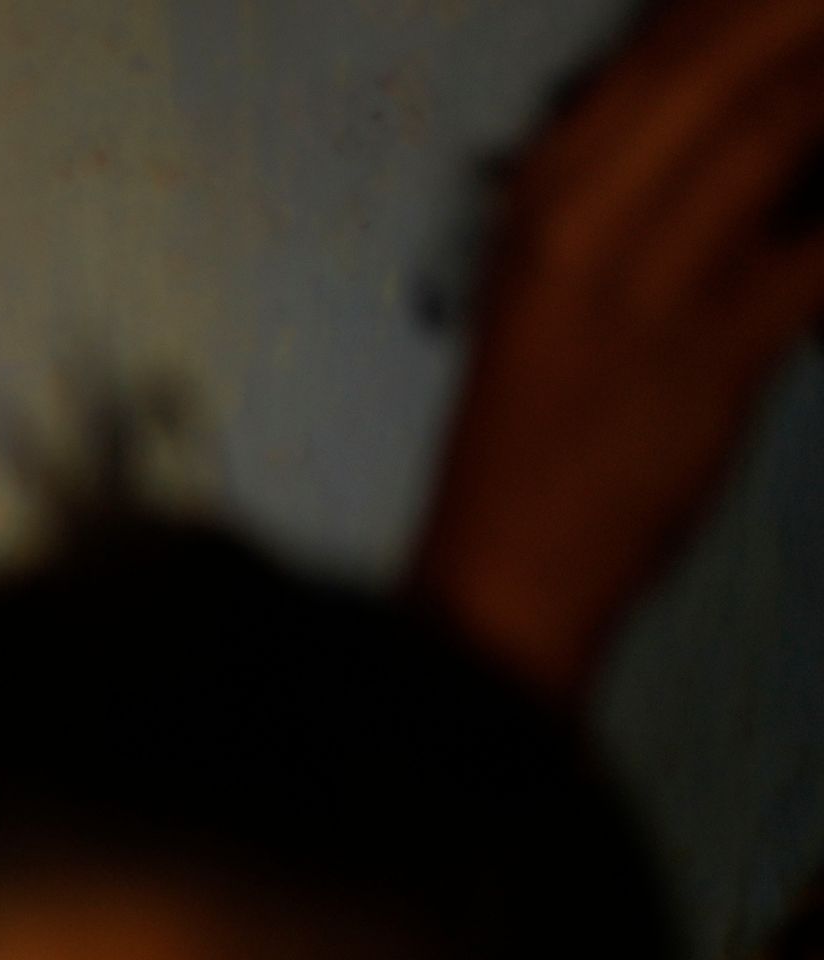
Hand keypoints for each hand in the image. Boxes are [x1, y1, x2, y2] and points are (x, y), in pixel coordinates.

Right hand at [414, 0, 823, 696]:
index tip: (794, 17)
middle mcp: (584, 219)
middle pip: (730, 59)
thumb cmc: (542, 423)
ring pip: (782, 129)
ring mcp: (648, 285)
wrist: (509, 560)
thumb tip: (757, 100)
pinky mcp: (715, 354)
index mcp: (545, 192)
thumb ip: (645, 179)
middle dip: (804, 25)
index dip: (747, 10)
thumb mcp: (559, 272)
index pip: (665, 41)